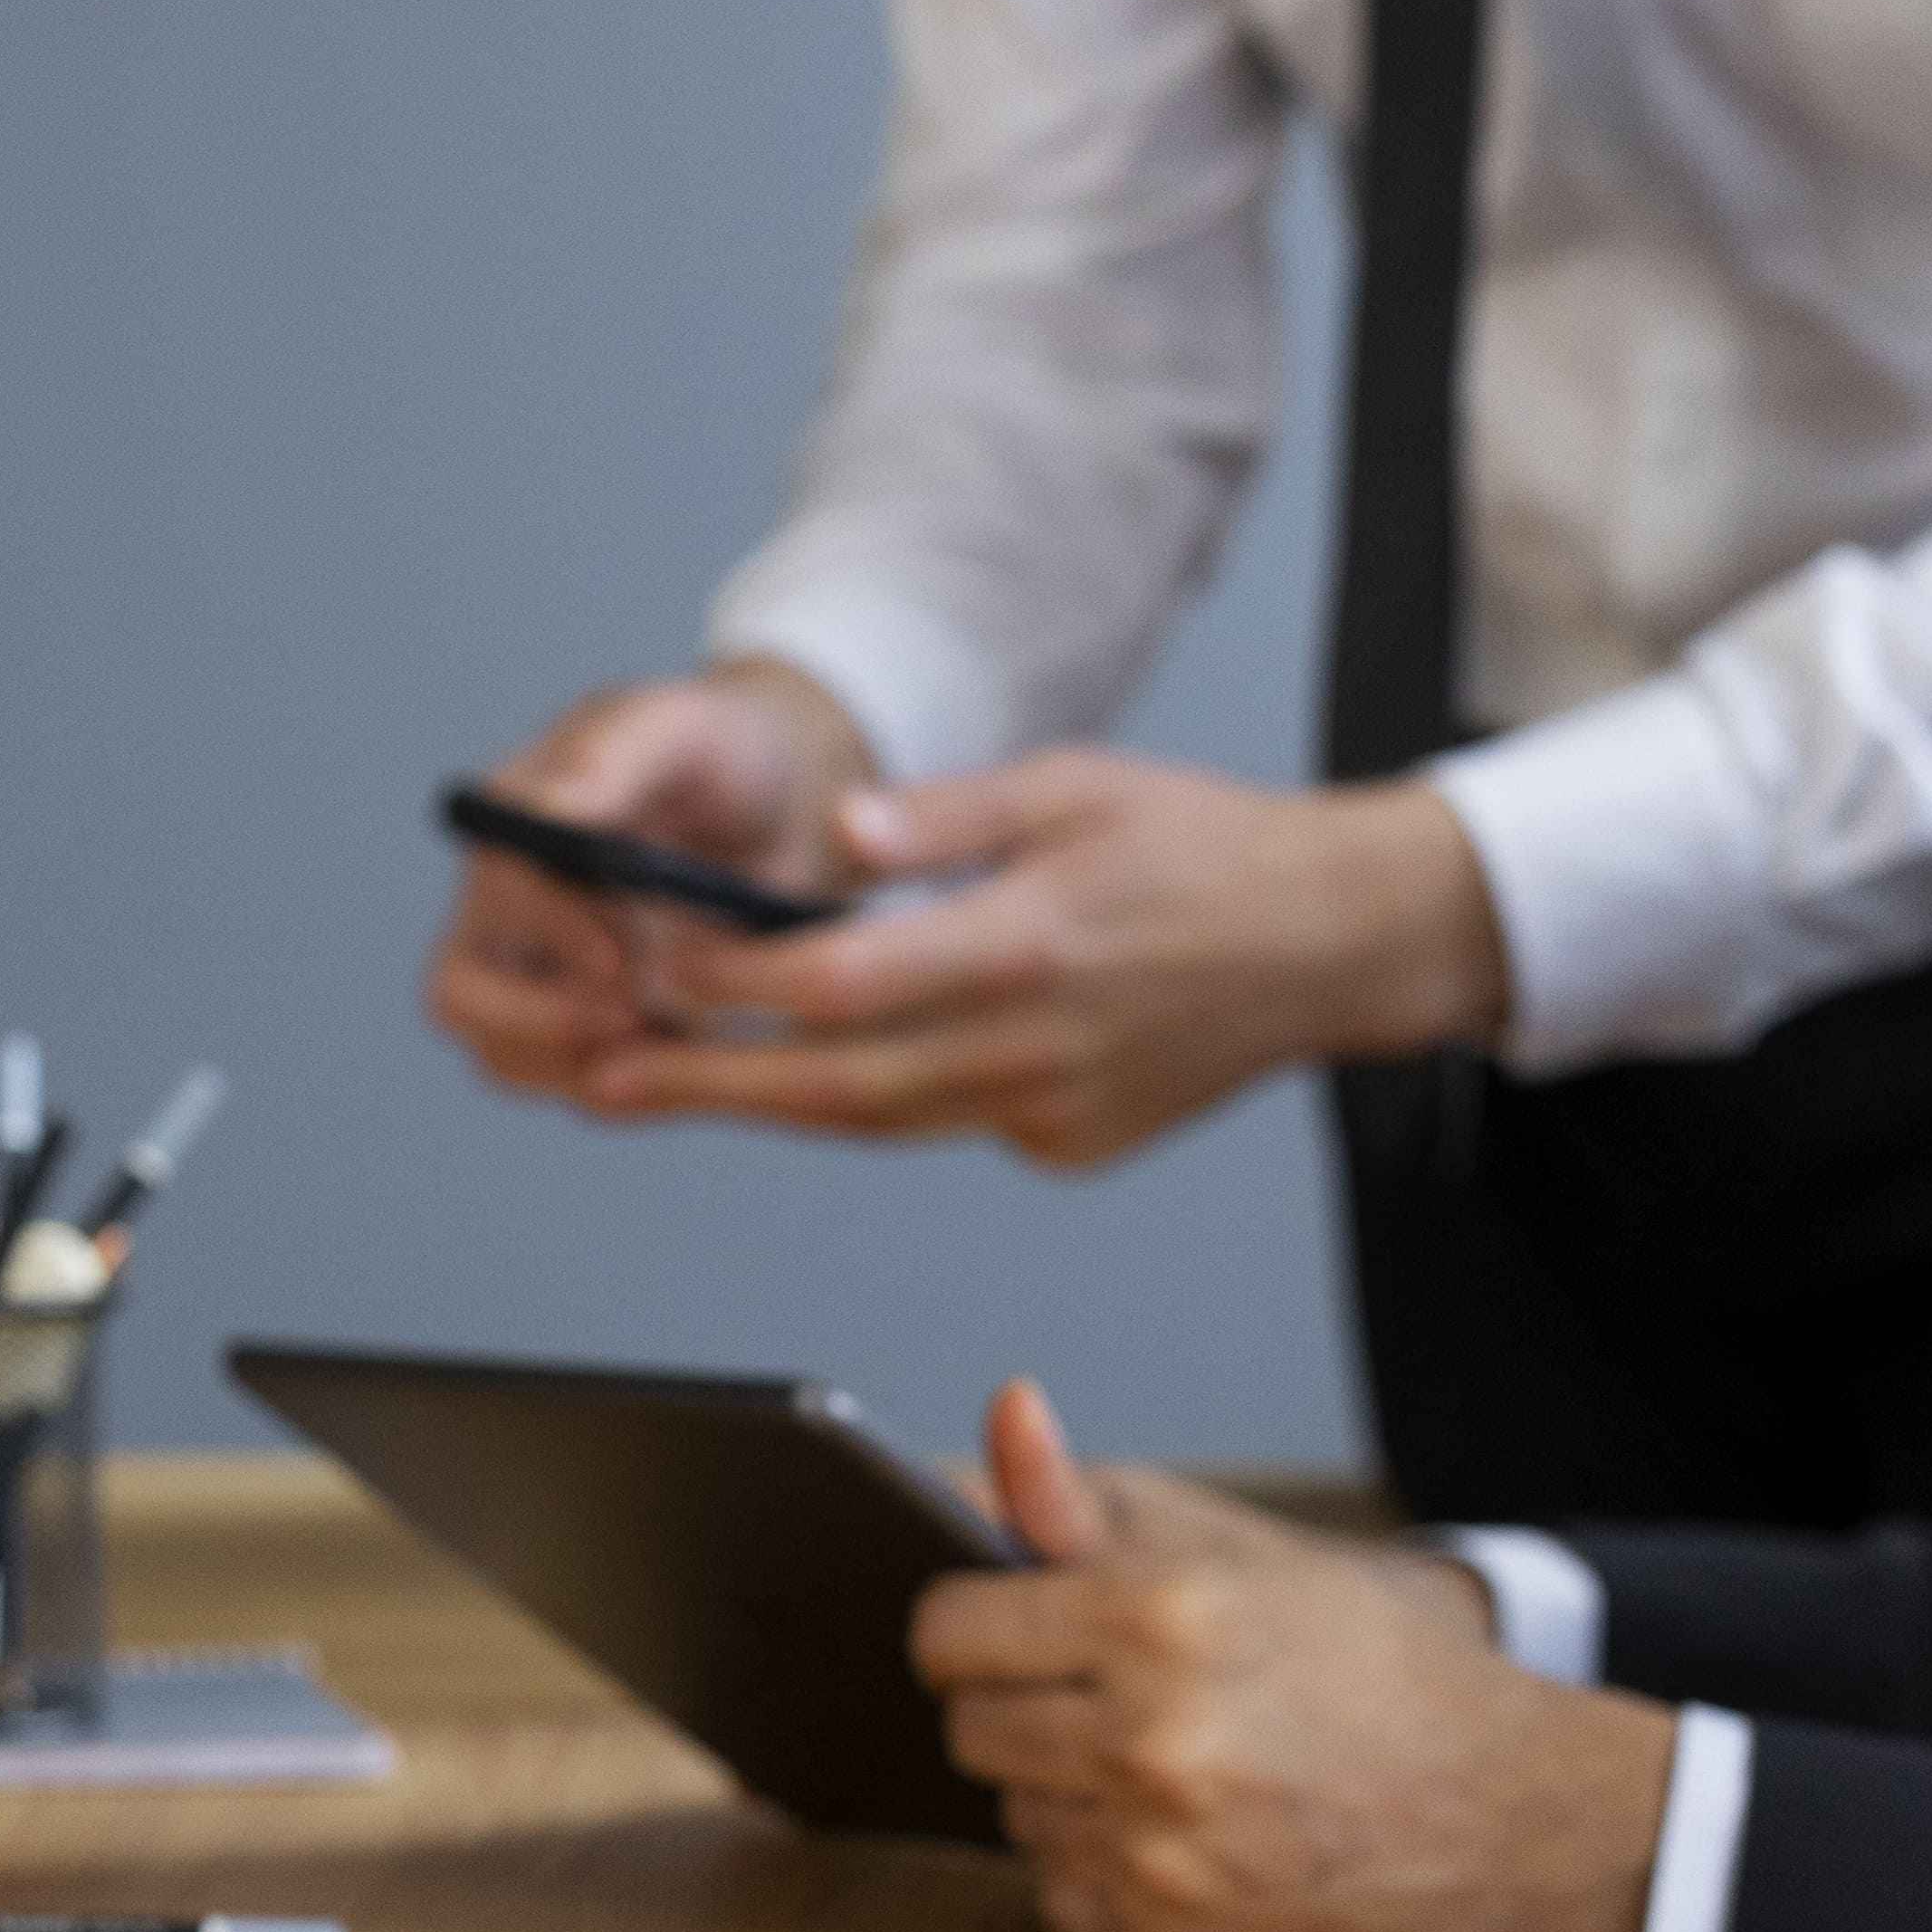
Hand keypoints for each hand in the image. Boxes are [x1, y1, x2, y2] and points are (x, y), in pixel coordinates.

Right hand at [425, 659, 881, 1106]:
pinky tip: (691, 1048)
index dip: (551, 932)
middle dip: (540, 1021)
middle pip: (459, 995)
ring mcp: (532, 977)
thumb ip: (614, 753)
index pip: (494, 892)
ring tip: (678, 1034)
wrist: (787, 808)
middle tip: (638, 1018)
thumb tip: (550, 809)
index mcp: (512, 822)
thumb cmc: (726, 753)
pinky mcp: (578, 1030)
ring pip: (502, 1058)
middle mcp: (502, 907)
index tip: (624, 959)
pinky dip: (627, 1087)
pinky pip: (570, 1087)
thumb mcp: (681, 727)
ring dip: (583, 1062)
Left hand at [583, 753, 1515, 1168]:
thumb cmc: (1203, 844)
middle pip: (837, 1084)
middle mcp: (1036, 1045)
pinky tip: (813, 1070)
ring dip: (767, 1108)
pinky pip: (947, 1127)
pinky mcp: (1071, 1147)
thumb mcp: (1075, 785)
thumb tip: (838, 831)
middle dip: (709, 1087)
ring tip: (660, 1089)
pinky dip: (877, 1101)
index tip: (665, 967)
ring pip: (879, 1121)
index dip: (746, 984)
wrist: (1331, 942)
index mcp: (1031, 942)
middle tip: (600, 1081)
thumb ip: (947, 815)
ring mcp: (1055, 1111)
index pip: (851, 981)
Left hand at [913, 1380, 1666, 1931]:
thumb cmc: (1365, 1661)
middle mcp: (1151, 1744)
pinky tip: (1182, 1835)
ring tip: (1169, 1761)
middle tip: (1110, 1690)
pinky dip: (1100, 1866)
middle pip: (968, 1726)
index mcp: (1161, 1618)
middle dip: (1021, 1701)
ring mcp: (1156, 1857)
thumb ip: (1082, 1498)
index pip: (946, 1631)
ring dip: (1064, 1788)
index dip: (975, 1620)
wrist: (1507, 1818)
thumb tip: (999, 1414)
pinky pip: (1056, 1891)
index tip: (1011, 1623)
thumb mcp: (1237, 1549)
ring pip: (1010, 1812)